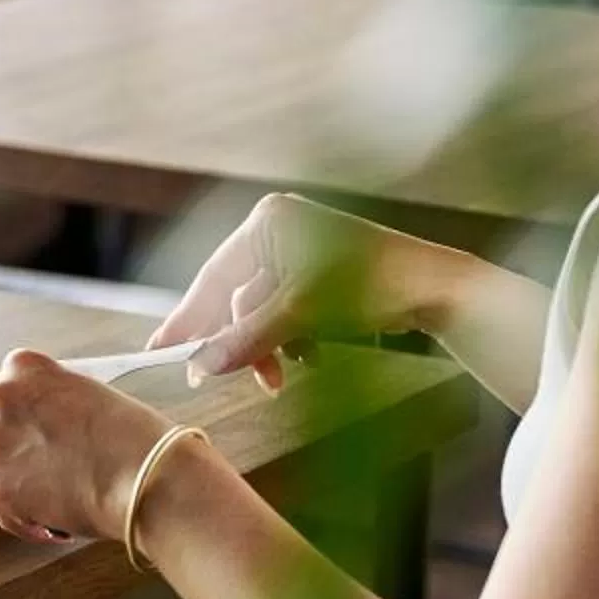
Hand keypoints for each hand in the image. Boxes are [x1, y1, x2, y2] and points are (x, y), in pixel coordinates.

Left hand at [0, 349, 175, 544]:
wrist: (146, 476)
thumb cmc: (134, 438)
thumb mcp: (86, 394)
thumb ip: (49, 402)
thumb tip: (38, 426)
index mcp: (22, 368)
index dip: (11, 427)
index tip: (23, 443)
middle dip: (1, 460)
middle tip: (28, 479)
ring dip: (5, 492)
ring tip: (38, 506)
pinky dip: (21, 523)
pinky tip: (49, 526)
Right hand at [149, 193, 460, 391]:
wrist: (436, 289)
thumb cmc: (371, 285)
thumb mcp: (299, 314)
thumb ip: (246, 339)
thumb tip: (201, 363)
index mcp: (268, 220)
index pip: (215, 276)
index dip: (190, 318)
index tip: (162, 348)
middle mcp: (279, 230)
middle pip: (236, 297)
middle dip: (237, 341)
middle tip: (210, 378)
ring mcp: (299, 252)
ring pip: (261, 312)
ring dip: (269, 348)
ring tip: (279, 378)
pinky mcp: (319, 276)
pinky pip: (285, 314)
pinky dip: (290, 340)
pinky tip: (307, 358)